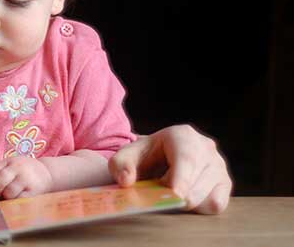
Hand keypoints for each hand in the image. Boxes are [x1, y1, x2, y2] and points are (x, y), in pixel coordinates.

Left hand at [0, 156, 52, 198]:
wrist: (47, 172)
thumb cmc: (23, 171)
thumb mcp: (10, 167)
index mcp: (8, 162)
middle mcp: (17, 168)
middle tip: (1, 192)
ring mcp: (26, 178)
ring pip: (8, 193)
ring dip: (7, 197)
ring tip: (12, 193)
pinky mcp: (34, 190)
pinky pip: (19, 199)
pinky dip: (16, 201)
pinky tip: (20, 196)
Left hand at [108, 124, 231, 213]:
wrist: (158, 157)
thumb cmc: (143, 157)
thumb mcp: (125, 156)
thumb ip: (120, 166)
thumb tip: (126, 181)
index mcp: (183, 135)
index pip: (186, 158)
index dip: (182, 178)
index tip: (175, 194)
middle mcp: (206, 148)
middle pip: (197, 181)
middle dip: (177, 196)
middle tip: (159, 199)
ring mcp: (218, 166)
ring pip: (208, 195)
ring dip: (185, 203)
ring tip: (169, 193)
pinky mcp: (224, 184)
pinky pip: (216, 204)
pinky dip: (198, 208)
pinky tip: (183, 199)